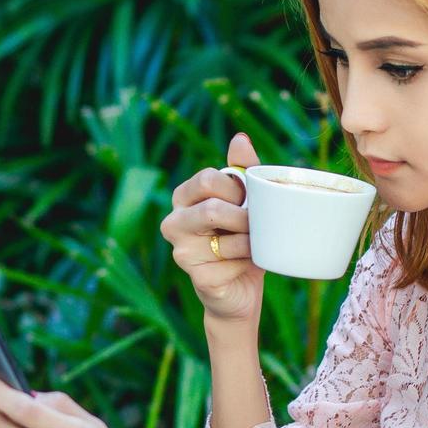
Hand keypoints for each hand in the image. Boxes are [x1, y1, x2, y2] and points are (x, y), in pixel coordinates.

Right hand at [159, 131, 264, 323]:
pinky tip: (245, 267)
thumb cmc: (242, 238)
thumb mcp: (245, 201)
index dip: (238, 189)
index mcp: (183, 197)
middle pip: (213, 208)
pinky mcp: (197, 277)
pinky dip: (249, 263)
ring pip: (227, 238)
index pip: (209, 179)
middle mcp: (173, 222)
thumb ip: (242, 170)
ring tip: (253, 245)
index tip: (249, 201)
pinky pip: (234, 262)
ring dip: (251, 241)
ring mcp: (181, 252)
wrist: (241, 290)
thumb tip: (240, 138)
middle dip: (244, 217)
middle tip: (255, 225)